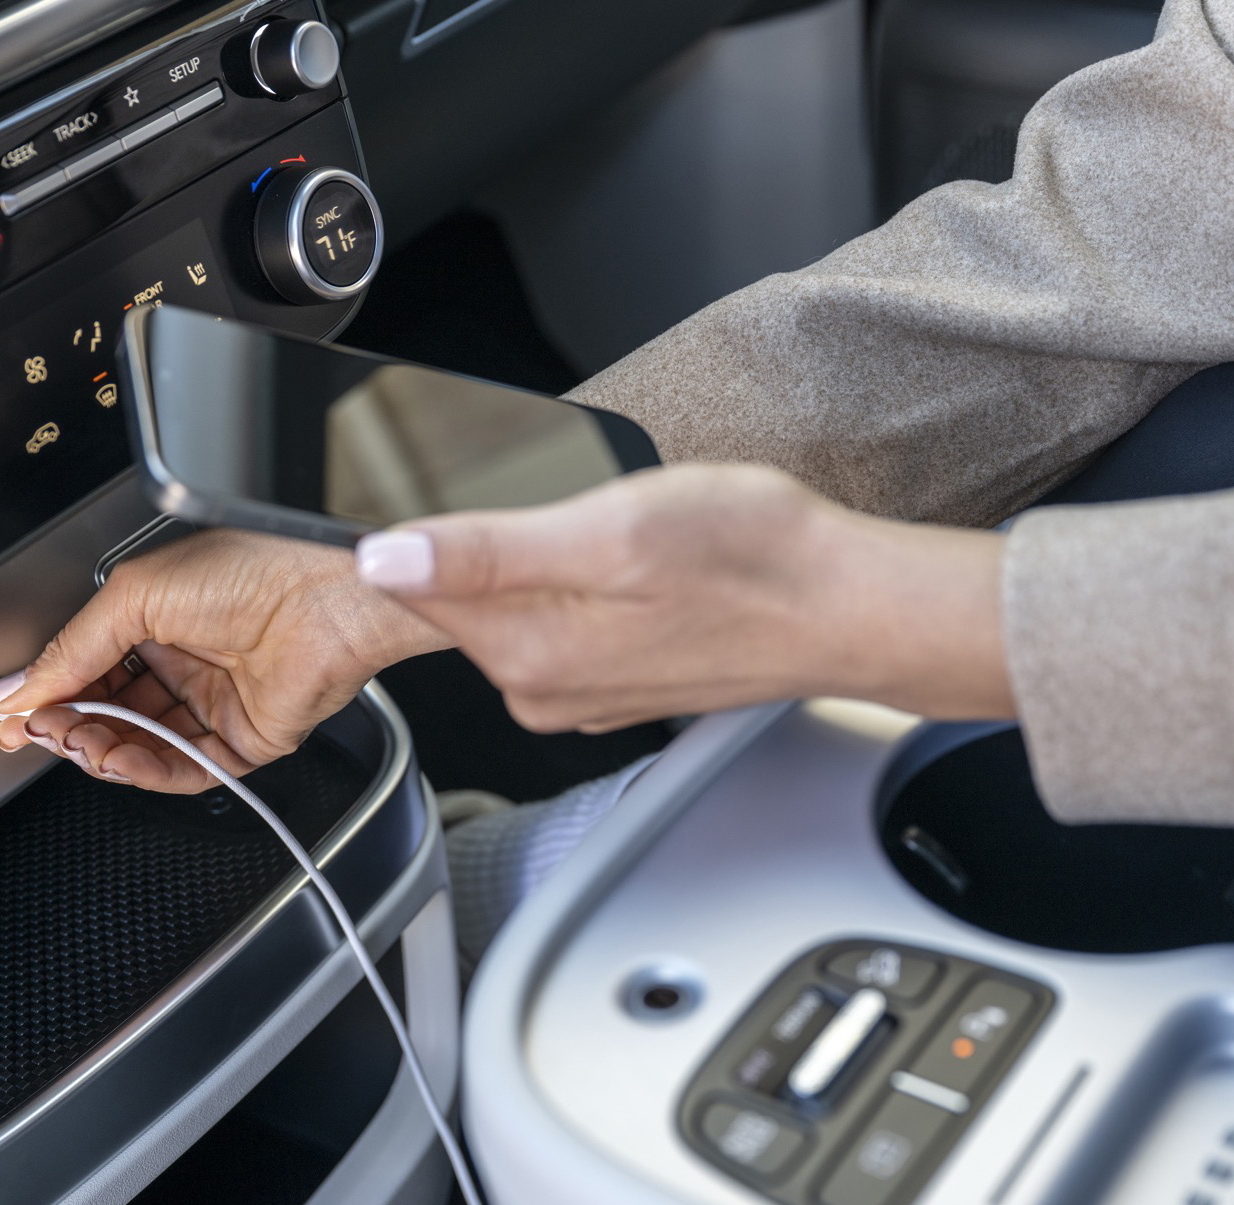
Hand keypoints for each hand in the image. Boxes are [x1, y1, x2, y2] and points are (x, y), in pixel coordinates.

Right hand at [0, 528, 447, 790]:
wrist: (324, 595)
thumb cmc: (255, 568)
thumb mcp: (135, 596)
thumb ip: (73, 648)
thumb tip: (19, 687)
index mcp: (157, 620)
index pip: (88, 670)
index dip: (49, 695)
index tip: (13, 715)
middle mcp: (185, 663)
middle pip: (110, 713)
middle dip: (70, 726)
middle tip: (41, 730)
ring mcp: (214, 704)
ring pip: (142, 746)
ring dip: (103, 751)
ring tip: (77, 742)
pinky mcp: (244, 739)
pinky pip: (186, 768)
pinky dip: (147, 770)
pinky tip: (120, 759)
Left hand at [355, 464, 1013, 730]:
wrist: (851, 607)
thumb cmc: (755, 564)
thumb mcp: (611, 530)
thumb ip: (485, 553)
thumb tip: (382, 561)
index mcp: (525, 654)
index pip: (412, 584)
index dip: (421, 520)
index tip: (477, 484)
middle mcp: (542, 689)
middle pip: (461, 593)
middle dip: (495, 533)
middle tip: (576, 498)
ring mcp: (581, 690)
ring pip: (515, 601)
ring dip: (545, 552)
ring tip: (620, 525)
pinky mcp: (618, 677)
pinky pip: (563, 618)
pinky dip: (583, 578)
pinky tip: (637, 558)